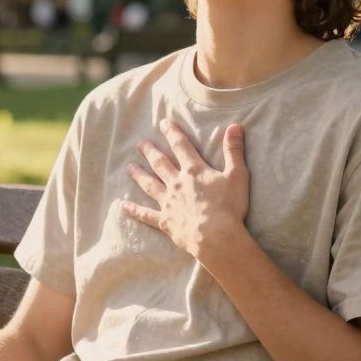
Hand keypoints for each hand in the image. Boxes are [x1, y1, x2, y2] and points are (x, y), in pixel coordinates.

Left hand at [122, 119, 249, 259]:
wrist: (216, 236)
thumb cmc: (229, 206)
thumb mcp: (237, 175)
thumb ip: (234, 150)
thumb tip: (235, 126)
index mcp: (194, 171)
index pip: (181, 146)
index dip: (172, 133)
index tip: (163, 123)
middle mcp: (177, 183)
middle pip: (160, 163)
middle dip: (150, 152)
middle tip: (140, 143)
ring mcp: (168, 202)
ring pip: (149, 185)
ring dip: (139, 175)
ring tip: (129, 167)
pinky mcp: (165, 221)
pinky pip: (146, 214)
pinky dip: (134, 210)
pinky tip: (123, 206)